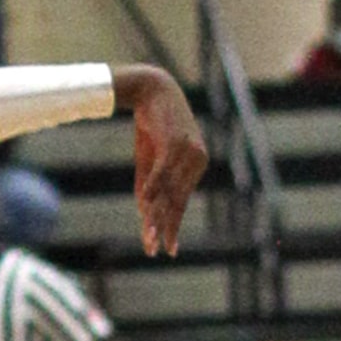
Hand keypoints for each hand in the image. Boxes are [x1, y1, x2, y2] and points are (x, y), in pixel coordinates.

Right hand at [112, 66, 207, 256]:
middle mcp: (197, 161)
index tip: (168, 249)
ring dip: (156, 215)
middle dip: (164, 227)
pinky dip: (151, 188)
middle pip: (176, 201)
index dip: (173, 226)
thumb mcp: (148, 159)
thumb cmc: (151, 125)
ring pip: (168, 191)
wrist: (151, 90)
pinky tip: (144, 205)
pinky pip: (161, 172)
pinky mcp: (174, 143)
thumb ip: (148, 185)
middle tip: (155, 250)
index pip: (180, 202)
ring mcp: (187, 152)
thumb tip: (145, 212)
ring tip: (149, 237)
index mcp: (195, 166)